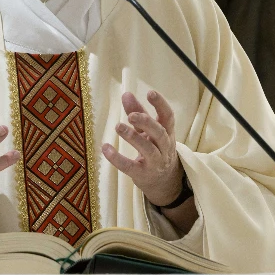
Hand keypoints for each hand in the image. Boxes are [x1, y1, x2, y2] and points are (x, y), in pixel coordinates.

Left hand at [102, 90, 183, 206]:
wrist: (163, 181)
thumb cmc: (155, 148)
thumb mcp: (148, 130)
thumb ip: (138, 112)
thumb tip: (126, 94)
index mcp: (167, 132)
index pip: (168, 116)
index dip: (161, 104)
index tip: (150, 93)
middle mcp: (164, 147)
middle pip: (159, 133)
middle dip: (146, 123)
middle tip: (131, 116)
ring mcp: (155, 162)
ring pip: (148, 149)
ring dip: (133, 137)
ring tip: (118, 126)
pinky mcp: (142, 174)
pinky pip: (130, 167)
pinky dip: (117, 159)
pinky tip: (106, 148)